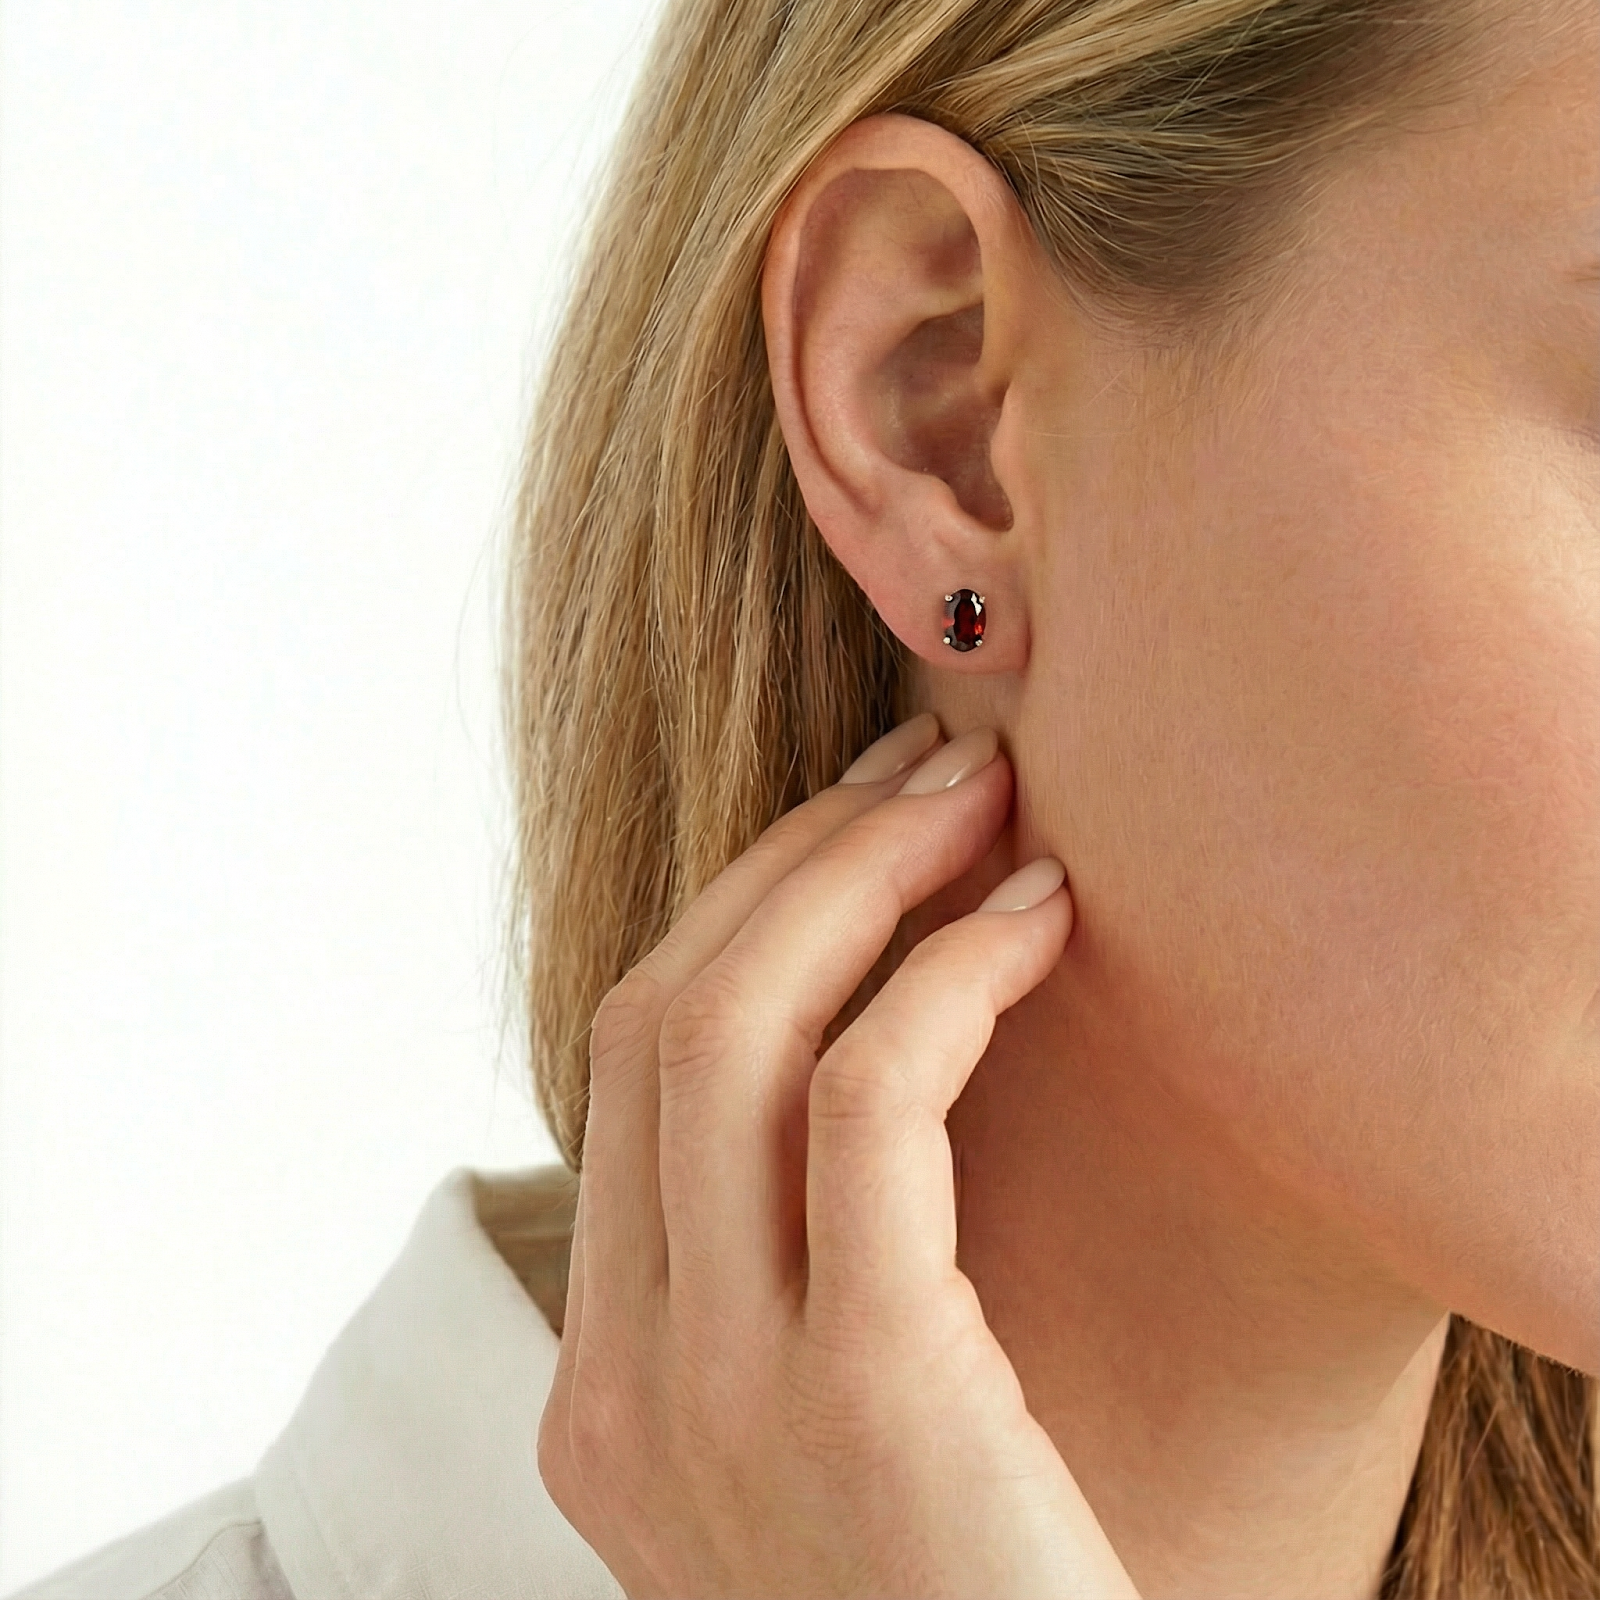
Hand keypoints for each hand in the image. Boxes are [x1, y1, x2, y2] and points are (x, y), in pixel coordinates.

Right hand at [537, 713, 1141, 1599]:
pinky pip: (872, 1102)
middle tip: (925, 763)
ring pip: (734, 1029)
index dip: (742, 913)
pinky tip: (1039, 919)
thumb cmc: (972, 1593)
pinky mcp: (860, 1392)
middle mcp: (625, 1382)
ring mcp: (717, 1393)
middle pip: (662, 1016)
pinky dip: (949, 975)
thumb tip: (851, 1047)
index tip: (857, 826)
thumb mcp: (831, 1433)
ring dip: (863, 875)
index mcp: (607, 1388)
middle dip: (796, 858)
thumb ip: (785, 1273)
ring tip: (982, 798)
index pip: (629, 1069)